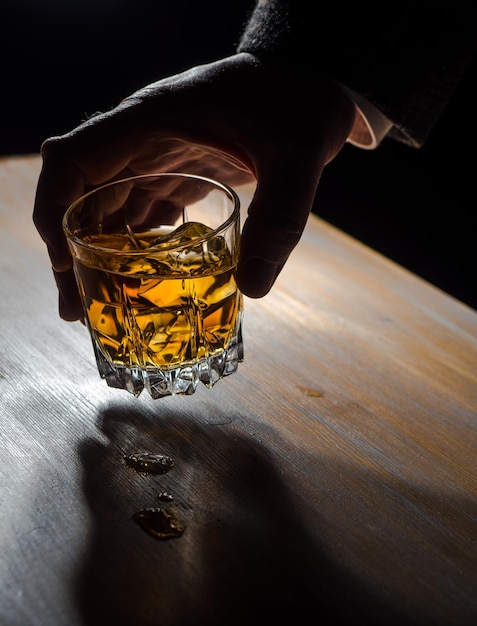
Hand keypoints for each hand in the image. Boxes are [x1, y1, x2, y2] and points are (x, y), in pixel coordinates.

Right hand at [33, 52, 354, 319]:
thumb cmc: (297, 102)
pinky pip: (141, 211)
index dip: (55, 210)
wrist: (307, 82)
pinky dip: (134, 244)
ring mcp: (158, 158)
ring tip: (103, 305)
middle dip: (73, 252)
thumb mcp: (297, 158)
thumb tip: (251, 288)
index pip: (73, 161)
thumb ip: (278, 220)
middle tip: (79, 309)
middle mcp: (142, 142)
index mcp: (150, 122)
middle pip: (82, 196)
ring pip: (108, 208)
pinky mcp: (179, 174)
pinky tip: (140, 275)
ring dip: (100, 255)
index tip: (67, 262)